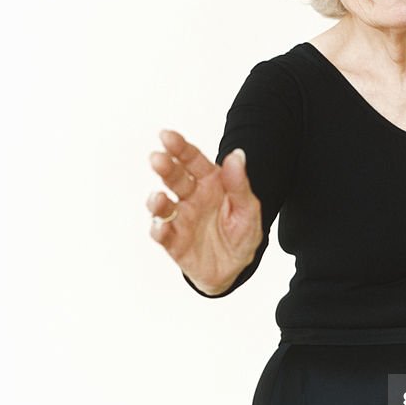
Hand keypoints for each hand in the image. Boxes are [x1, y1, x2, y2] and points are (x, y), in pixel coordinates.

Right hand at [147, 128, 262, 293]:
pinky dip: (159, 229)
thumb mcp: (248, 209)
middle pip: (175, 179)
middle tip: (157, 159)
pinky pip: (163, 234)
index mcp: (210, 184)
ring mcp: (180, 219)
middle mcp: (191, 198)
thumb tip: (237, 154)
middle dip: (165, 168)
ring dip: (157, 201)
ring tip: (158, 198)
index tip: (167, 136)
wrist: (235, 267)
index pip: (193, 161)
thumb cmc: (241, 233)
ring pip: (163, 206)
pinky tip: (161, 226)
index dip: (180, 148)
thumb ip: (239, 184)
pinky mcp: (174, 242)